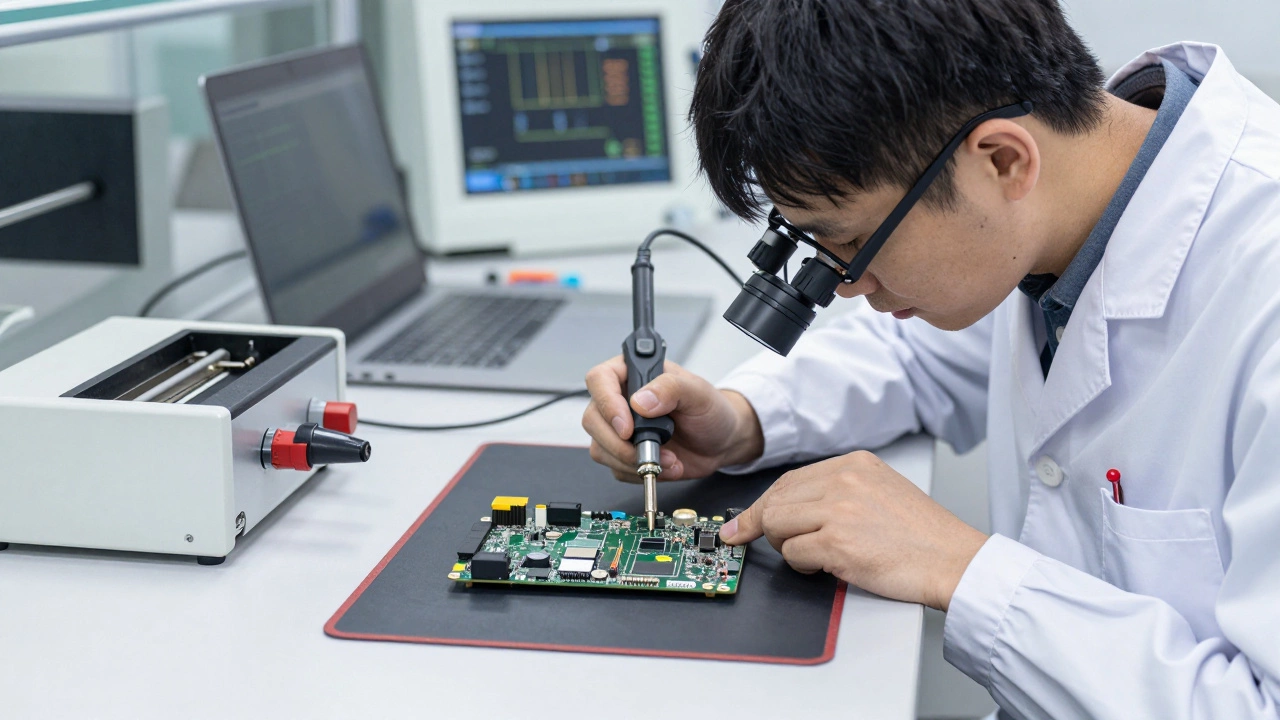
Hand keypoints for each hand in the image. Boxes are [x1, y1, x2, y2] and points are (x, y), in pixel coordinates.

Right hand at [582, 355, 762, 481]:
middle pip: (593, 419)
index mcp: (632, 373)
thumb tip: (640, 401)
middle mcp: (620, 399)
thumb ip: (671, 389)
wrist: (721, 442)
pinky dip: (639, 473)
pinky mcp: (624, 454)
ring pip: (600, 448)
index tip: (627, 427)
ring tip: (667, 459)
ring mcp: (620, 429)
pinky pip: (615, 469)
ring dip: (631, 461)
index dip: (607, 403)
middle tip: (645, 450)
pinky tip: (666, 466)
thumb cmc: (710, 411)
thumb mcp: (698, 393)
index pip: (600, 379)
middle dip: (618, 442)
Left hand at [719, 450, 987, 610]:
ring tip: (813, 556)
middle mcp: (845, 479)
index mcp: (855, 463)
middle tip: (763, 544)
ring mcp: (839, 509)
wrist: (954, 561)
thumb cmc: (923, 536)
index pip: (790, 480)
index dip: (764, 505)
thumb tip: (792, 507)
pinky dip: (802, 565)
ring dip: (787, 546)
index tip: (744, 522)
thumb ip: (839, 491)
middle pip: (777, 500)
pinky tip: (825, 566)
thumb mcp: (881, 490)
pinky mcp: (837, 542)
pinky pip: (793, 553)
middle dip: (766, 527)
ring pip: (778, 525)